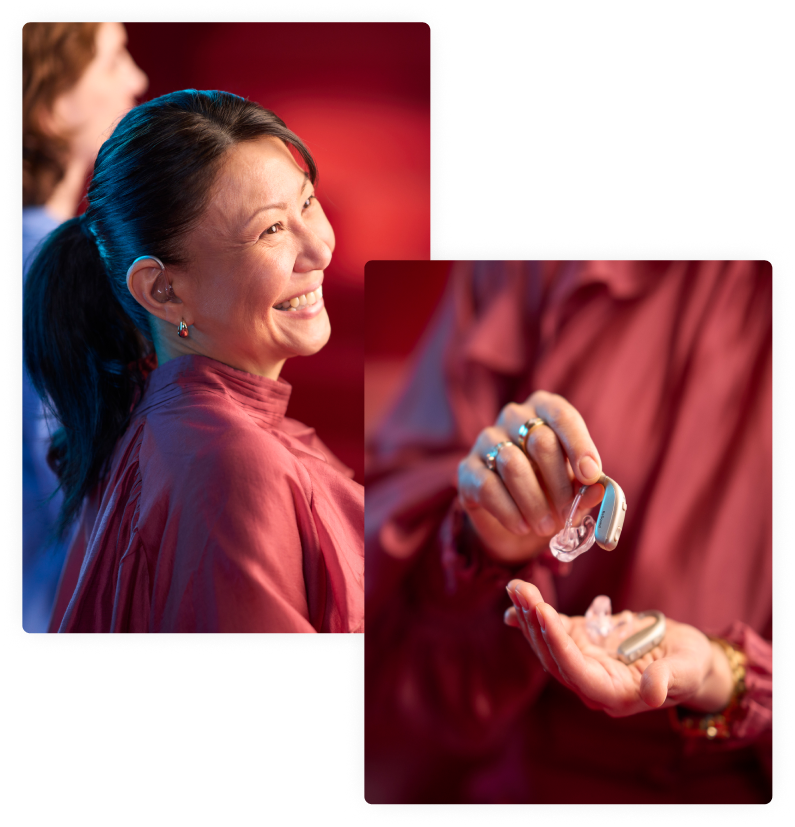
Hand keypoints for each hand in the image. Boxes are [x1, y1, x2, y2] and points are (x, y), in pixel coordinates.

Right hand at [457, 390, 604, 563]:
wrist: (516, 519)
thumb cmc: (551, 491)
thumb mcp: (575, 490)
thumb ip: (587, 488)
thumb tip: (599, 490)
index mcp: (544, 410)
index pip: (562, 416)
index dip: (579, 446)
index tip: (591, 476)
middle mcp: (513, 417)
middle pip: (540, 441)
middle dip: (559, 483)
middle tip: (568, 514)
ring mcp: (486, 440)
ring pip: (512, 464)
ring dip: (534, 502)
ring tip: (545, 526)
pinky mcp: (467, 469)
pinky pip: (488, 487)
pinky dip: (510, 512)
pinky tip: (522, 526)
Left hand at [504, 580, 734, 715]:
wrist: (687, 658)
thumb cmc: (691, 665)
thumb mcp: (687, 669)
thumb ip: (668, 679)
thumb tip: (652, 693)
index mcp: (615, 694)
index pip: (576, 672)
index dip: (557, 645)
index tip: (543, 613)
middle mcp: (592, 682)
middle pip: (554, 656)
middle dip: (535, 622)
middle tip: (521, 589)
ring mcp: (583, 662)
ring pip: (547, 643)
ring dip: (529, 614)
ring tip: (516, 585)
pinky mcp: (581, 644)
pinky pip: (553, 632)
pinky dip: (532, 617)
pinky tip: (514, 601)